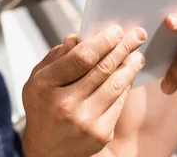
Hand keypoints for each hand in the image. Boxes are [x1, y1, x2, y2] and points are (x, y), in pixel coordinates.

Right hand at [22, 25, 147, 156]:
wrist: (46, 151)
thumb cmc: (43, 107)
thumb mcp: (38, 78)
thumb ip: (57, 56)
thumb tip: (78, 37)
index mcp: (45, 85)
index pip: (81, 57)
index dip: (103, 41)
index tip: (116, 30)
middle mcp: (64, 104)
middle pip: (102, 68)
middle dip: (124, 48)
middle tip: (137, 35)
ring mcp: (84, 121)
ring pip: (116, 85)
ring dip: (131, 66)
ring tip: (138, 54)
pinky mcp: (100, 134)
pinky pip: (119, 102)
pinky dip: (126, 86)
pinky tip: (129, 75)